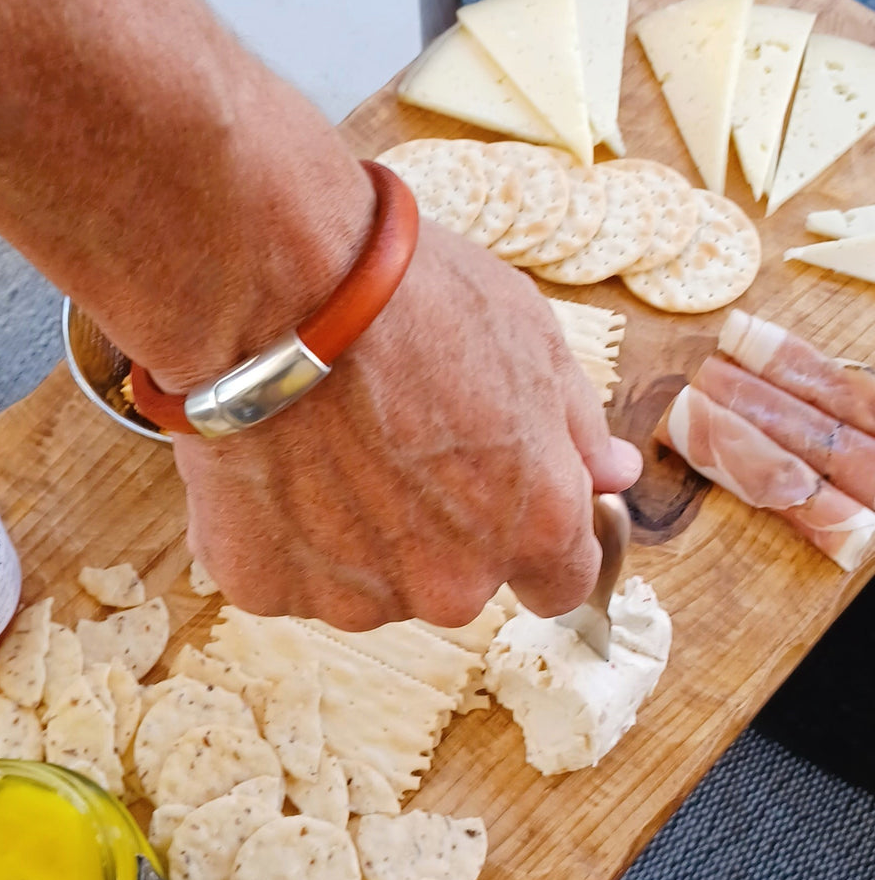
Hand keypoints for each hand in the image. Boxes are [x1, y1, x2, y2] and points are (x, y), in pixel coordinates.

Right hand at [172, 219, 642, 630]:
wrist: (276, 285)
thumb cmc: (409, 300)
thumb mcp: (531, 338)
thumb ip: (578, 428)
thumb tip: (612, 473)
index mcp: (534, 526)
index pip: (561, 583)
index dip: (532, 538)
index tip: (497, 500)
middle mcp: (451, 583)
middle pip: (456, 582)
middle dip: (435, 532)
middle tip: (392, 445)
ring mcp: (353, 593)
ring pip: (367, 583)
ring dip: (353, 536)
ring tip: (323, 446)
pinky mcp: (265, 586)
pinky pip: (286, 572)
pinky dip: (281, 533)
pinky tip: (274, 462)